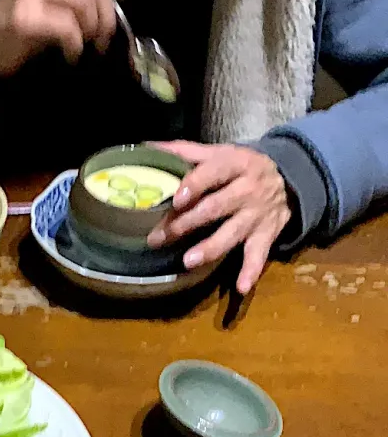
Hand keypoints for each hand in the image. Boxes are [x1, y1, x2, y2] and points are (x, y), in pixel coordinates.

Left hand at [147, 142, 290, 293]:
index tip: (176, 199)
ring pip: (233, 232)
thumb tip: (147, 148)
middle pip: (216, 207)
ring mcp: (257, 215)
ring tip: (189, 261)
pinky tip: (241, 288)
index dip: (195, 185)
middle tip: (160, 238)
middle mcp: (248, 190)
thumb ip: (185, 152)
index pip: (214, 172)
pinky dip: (251, 271)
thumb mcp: (220, 153)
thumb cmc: (240, 167)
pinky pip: (259, 255)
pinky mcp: (267, 235)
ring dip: (211, 248)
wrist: (289, 178)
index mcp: (235, 164)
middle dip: (187, 223)